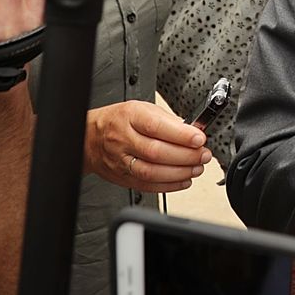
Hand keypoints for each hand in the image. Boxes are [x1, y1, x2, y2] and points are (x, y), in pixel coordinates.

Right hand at [84, 100, 208, 191]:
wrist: (91, 137)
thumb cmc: (119, 121)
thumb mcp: (142, 108)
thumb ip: (167, 120)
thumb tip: (192, 131)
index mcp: (130, 117)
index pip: (156, 126)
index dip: (181, 135)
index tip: (199, 138)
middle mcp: (124, 139)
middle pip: (156, 151)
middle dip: (186, 156)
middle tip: (203, 155)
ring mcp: (122, 161)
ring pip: (152, 172)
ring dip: (180, 172)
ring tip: (196, 168)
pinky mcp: (123, 178)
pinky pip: (148, 185)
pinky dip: (169, 185)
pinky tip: (183, 180)